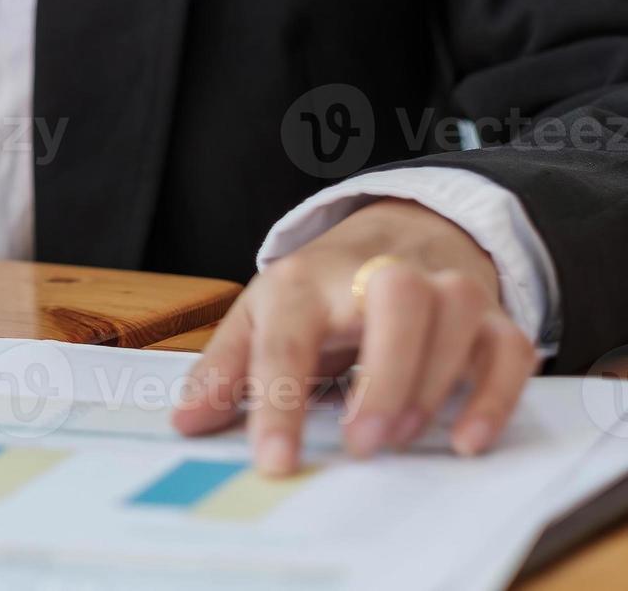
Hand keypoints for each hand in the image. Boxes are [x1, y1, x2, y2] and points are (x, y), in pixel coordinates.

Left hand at [172, 199, 538, 475]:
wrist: (396, 232)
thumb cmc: (320, 290)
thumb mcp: (259, 316)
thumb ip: (222, 370)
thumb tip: (185, 421)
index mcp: (304, 282)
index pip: (288, 339)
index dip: (278, 402)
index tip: (276, 461)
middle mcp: (378, 273)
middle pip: (395, 301)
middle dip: (384, 374)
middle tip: (362, 445)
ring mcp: (442, 288)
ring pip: (455, 317)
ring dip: (431, 385)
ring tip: (399, 440)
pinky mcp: (490, 315)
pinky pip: (508, 349)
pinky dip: (495, 395)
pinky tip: (466, 440)